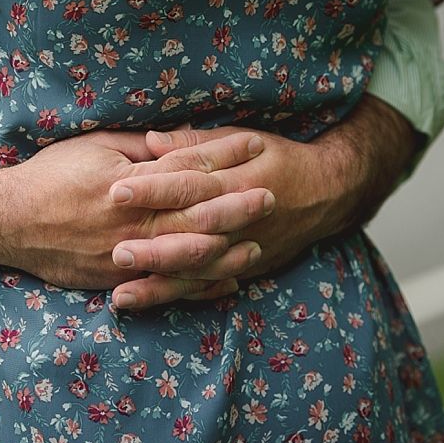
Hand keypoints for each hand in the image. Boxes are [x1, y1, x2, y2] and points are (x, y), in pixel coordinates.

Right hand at [0, 129, 274, 300]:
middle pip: (196, 216)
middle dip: (238, 206)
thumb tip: (178, 140)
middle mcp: (131, 223)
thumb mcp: (94, 146)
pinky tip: (224, 282)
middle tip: (271, 195)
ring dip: (226, 252)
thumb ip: (139, 148)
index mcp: (128, 184)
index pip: (187, 168)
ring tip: (258, 244)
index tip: (253, 144)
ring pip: (187, 258)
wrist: (7, 220)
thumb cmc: (50, 175)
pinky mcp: (115, 279)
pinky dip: (197, 287)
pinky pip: (164, 287)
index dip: (223, 155)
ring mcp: (125, 256)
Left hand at [109, 95, 417, 281]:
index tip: (117, 191)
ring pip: (198, 271)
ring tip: (122, 294)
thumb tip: (149, 141)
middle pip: (193, 236)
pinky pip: (208, 287)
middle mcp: (240, 220)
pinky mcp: (242, 269)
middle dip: (154, 247)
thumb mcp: (243, 140)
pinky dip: (178, 297)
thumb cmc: (278, 159)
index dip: (154, 188)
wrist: (328, 195)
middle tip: (116, 251)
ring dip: (161, 283)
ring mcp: (243, 250)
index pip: (190, 184)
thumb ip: (195, 143)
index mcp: (237, 181)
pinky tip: (147, 302)